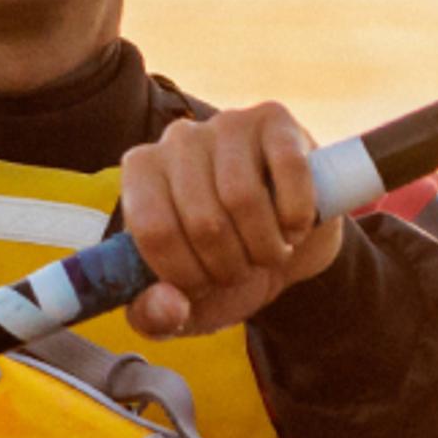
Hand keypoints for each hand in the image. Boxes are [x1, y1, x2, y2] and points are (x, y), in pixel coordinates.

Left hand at [121, 104, 342, 337]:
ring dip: (265, 246)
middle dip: (230, 266)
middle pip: (202, 219)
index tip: (204, 286)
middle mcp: (177, 138)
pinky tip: (296, 225)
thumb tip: (169, 306)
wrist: (286, 244)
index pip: (153, 230)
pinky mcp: (274, 119)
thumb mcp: (184, 305)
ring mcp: (226, 123)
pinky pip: (288, 171)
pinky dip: (297, 215)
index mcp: (140, 174)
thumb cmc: (225, 267)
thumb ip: (156, 317)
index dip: (185, 274)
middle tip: (242, 269)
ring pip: (243, 197)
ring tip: (269, 251)